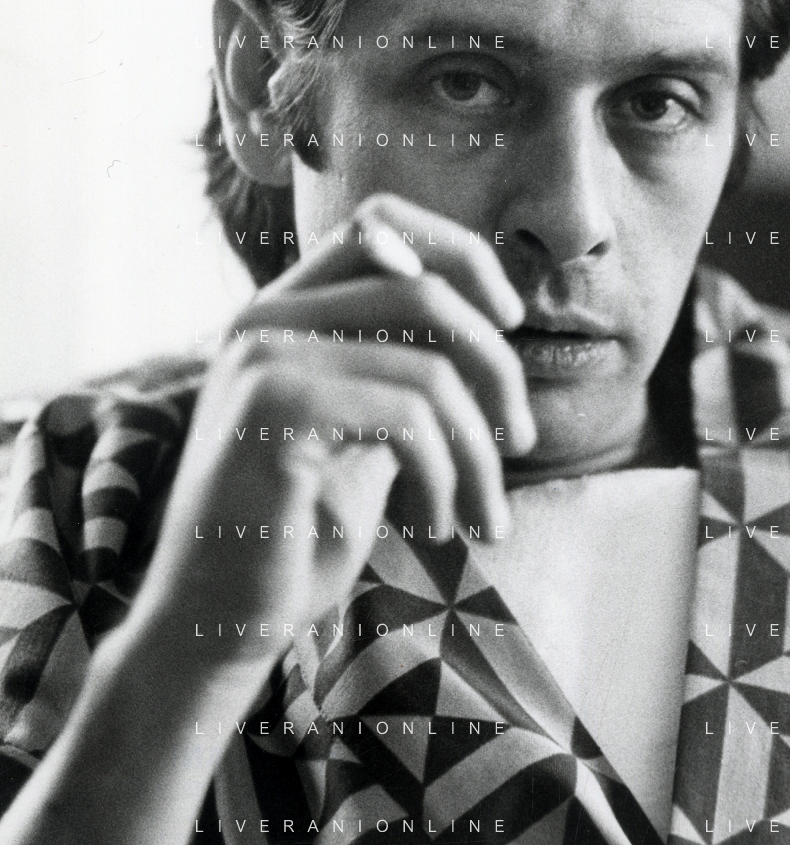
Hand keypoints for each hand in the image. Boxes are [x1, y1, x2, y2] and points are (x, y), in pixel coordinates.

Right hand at [129, 193, 535, 676]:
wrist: (217, 621)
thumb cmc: (301, 529)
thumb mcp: (365, 432)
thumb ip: (403, 368)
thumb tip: (494, 325)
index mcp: (286, 310)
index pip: (381, 223)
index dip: (461, 255)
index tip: (509, 322)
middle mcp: (265, 315)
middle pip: (422, 287)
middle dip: (497, 368)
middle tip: (518, 442)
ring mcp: (262, 356)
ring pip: (428, 367)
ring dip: (478, 451)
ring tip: (483, 515)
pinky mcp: (269, 407)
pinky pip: (406, 416)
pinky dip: (445, 476)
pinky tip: (436, 526)